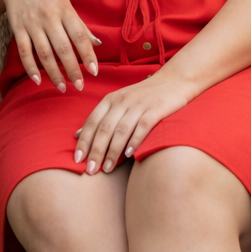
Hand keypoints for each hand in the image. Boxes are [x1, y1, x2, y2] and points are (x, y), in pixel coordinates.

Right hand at [0, 0, 99, 91]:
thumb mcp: (66, 4)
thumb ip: (80, 25)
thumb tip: (98, 44)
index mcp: (65, 10)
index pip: (79, 36)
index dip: (87, 55)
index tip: (94, 72)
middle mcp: (49, 17)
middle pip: (62, 48)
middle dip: (72, 69)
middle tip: (80, 86)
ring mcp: (32, 23)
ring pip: (44, 53)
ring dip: (53, 73)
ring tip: (62, 87)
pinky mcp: (17, 28)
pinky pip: (24, 51)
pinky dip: (30, 67)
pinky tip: (38, 80)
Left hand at [73, 72, 193, 173]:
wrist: (174, 81)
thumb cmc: (143, 96)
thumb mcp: (118, 102)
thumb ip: (99, 118)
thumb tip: (77, 135)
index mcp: (110, 99)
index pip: (92, 122)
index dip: (84, 141)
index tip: (77, 160)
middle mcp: (122, 101)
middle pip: (105, 129)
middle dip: (96, 151)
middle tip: (91, 170)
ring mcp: (140, 104)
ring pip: (122, 130)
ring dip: (113, 151)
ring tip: (108, 168)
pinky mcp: (157, 109)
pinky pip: (143, 126)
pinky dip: (135, 140)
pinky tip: (130, 155)